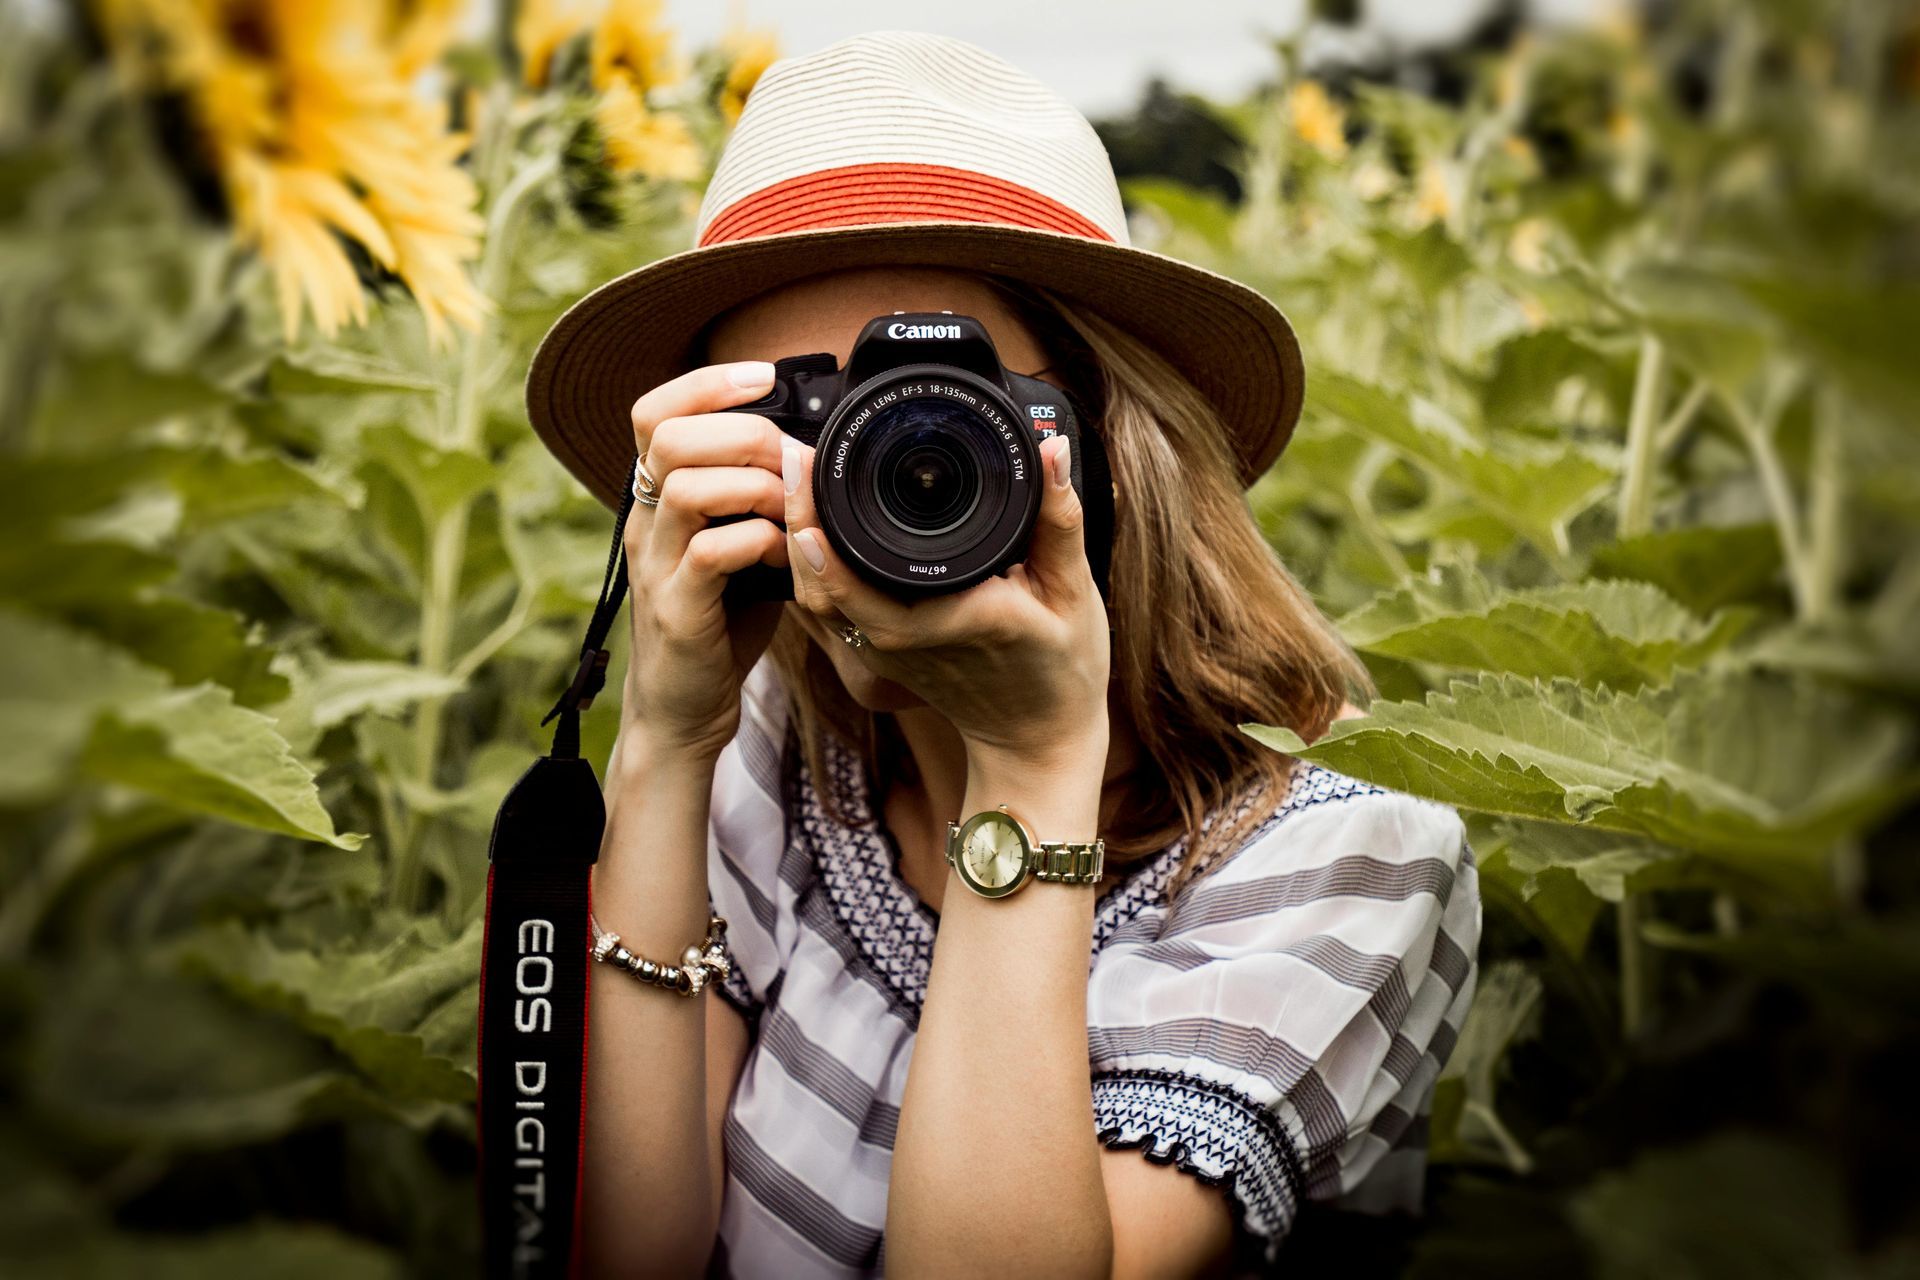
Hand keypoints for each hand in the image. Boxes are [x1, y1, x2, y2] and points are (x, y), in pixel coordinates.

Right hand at [620, 360, 791, 761]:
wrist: (683, 709)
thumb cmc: (719, 621)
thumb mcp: (737, 544)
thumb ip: (758, 499)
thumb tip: (814, 453)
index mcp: (656, 499)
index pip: (652, 412)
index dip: (705, 383)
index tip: (763, 376)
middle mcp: (644, 523)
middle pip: (668, 436)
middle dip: (743, 432)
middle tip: (791, 459)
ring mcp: (654, 566)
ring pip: (686, 486)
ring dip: (755, 486)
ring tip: (790, 509)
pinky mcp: (676, 610)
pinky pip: (711, 552)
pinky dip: (759, 542)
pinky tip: (783, 557)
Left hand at [781, 433, 1110, 771]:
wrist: (1037, 739)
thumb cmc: (1063, 668)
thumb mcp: (1074, 591)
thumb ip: (1059, 517)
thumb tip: (1050, 448)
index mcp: (953, 621)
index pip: (865, 586)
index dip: (824, 538)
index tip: (810, 473)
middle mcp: (906, 642)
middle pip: (822, 586)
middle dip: (797, 518)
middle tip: (794, 455)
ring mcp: (886, 654)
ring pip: (815, 600)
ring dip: (796, 540)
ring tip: (796, 477)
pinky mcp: (878, 656)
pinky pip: (829, 610)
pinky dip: (811, 567)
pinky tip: (811, 523)